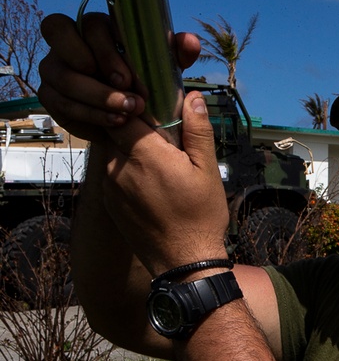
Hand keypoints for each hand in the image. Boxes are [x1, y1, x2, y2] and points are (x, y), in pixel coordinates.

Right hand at [37, 12, 200, 141]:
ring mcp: (56, 67)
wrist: (132, 121)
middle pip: (60, 32)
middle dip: (94, 61)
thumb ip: (177, 53)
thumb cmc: (146, 85)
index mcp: (99, 30)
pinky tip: (115, 122)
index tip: (129, 75)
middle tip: (124, 86)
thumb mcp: (164, 70)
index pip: (91, 23)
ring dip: (97, 95)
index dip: (107, 46)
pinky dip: (90, 114)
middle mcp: (71, 42)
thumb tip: (190, 41)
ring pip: (62, 74)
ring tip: (127, 112)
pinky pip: (60, 102)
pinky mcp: (52, 95)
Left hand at [101, 91, 230, 276]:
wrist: (184, 263)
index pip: (126, 112)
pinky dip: (128, 172)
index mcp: (145, 154)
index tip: (152, 105)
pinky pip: (113, 175)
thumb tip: (194, 98)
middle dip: (136, 129)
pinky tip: (152, 186)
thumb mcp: (208, 171)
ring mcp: (110, 187)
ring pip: (114, 153)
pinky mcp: (109, 203)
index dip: (136, 105)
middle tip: (163, 138)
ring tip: (160, 166)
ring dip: (132, 152)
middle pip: (117, 131)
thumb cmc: (201, 218)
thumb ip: (197, 131)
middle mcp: (119, 167)